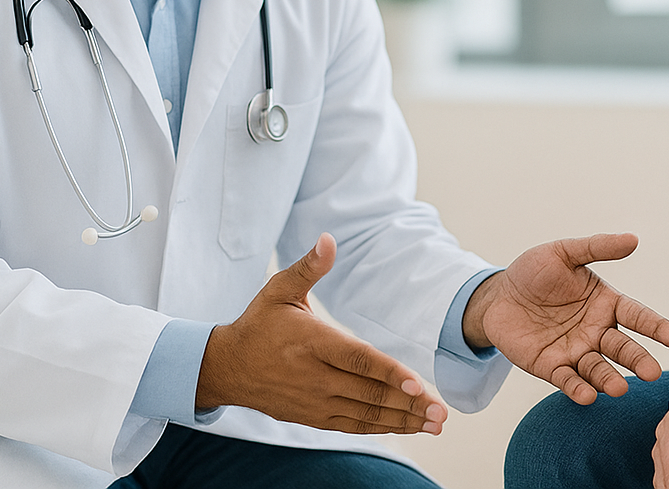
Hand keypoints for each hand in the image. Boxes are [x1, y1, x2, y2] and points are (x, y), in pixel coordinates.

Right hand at [196, 233, 447, 434]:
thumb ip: (308, 267)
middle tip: (441, 414)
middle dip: (409, 405)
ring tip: (434, 425)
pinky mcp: (313, 417)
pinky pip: (352, 426)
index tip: (418, 386)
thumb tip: (329, 239)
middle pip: (369, 393)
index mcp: (312, 342)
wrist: (227, 368)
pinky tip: (406, 427)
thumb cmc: (259, 323)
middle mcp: (315, 377)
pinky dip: (381, 428)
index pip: (358, 360)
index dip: (389, 374)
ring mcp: (314, 401)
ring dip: (402, 422)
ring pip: (365, 415)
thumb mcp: (278, 289)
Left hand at [463, 232, 668, 403]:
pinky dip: (578, 389)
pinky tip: (588, 396)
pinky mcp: (552, 367)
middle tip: (653, 373)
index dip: (655, 326)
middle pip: (622, 347)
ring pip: (597, 368)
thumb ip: (597, 247)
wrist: (497, 295)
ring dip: (609, 379)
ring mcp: (575, 352)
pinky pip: (568, 380)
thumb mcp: (563, 253)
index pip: (637, 315)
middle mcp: (596, 331)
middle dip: (637, 360)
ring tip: (619, 388)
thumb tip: (633, 239)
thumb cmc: (534, 272)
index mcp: (605, 303)